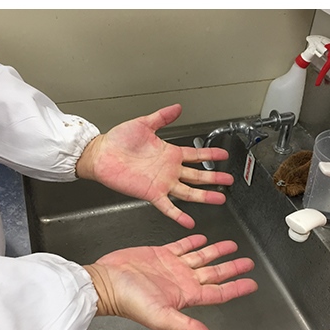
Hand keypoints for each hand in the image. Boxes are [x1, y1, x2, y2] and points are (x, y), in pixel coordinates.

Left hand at [75, 104, 233, 228]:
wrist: (101, 154)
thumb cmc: (118, 140)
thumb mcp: (144, 124)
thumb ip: (162, 117)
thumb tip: (177, 108)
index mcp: (169, 153)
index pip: (196, 154)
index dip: (211, 154)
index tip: (224, 155)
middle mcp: (169, 169)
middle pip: (198, 175)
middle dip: (214, 178)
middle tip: (228, 180)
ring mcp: (162, 182)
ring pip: (189, 192)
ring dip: (204, 196)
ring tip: (219, 199)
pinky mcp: (152, 193)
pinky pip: (168, 207)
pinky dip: (178, 215)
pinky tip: (188, 221)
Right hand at [83, 235, 256, 329]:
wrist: (107, 281)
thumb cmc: (129, 301)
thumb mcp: (162, 317)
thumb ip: (187, 328)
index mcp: (186, 296)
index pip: (219, 292)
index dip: (236, 287)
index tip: (251, 283)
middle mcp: (182, 281)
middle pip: (214, 273)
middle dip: (232, 267)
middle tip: (247, 262)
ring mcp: (173, 267)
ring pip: (201, 257)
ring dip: (216, 251)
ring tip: (230, 246)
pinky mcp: (161, 254)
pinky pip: (182, 246)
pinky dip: (193, 241)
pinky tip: (201, 238)